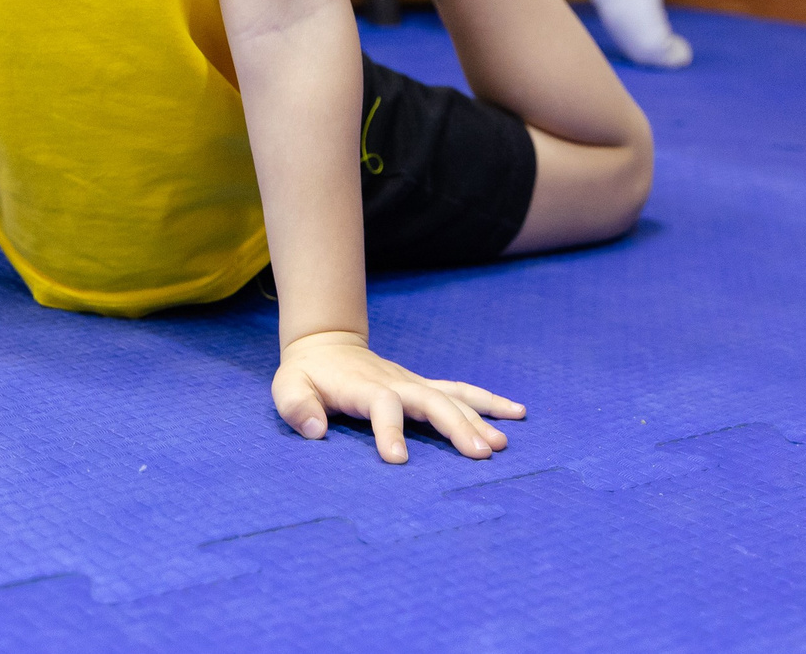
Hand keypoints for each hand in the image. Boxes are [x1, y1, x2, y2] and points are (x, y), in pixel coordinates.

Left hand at [272, 330, 522, 463]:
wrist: (326, 344)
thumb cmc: (306, 374)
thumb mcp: (288, 388)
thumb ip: (297, 408)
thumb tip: (315, 430)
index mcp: (364, 388)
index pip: (383, 406)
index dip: (389, 431)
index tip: (397, 460)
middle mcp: (396, 383)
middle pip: (432, 402)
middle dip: (458, 427)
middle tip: (482, 454)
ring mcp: (413, 383)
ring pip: (454, 397)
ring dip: (481, 417)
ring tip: (504, 443)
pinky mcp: (424, 387)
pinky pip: (461, 393)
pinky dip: (489, 401)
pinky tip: (517, 412)